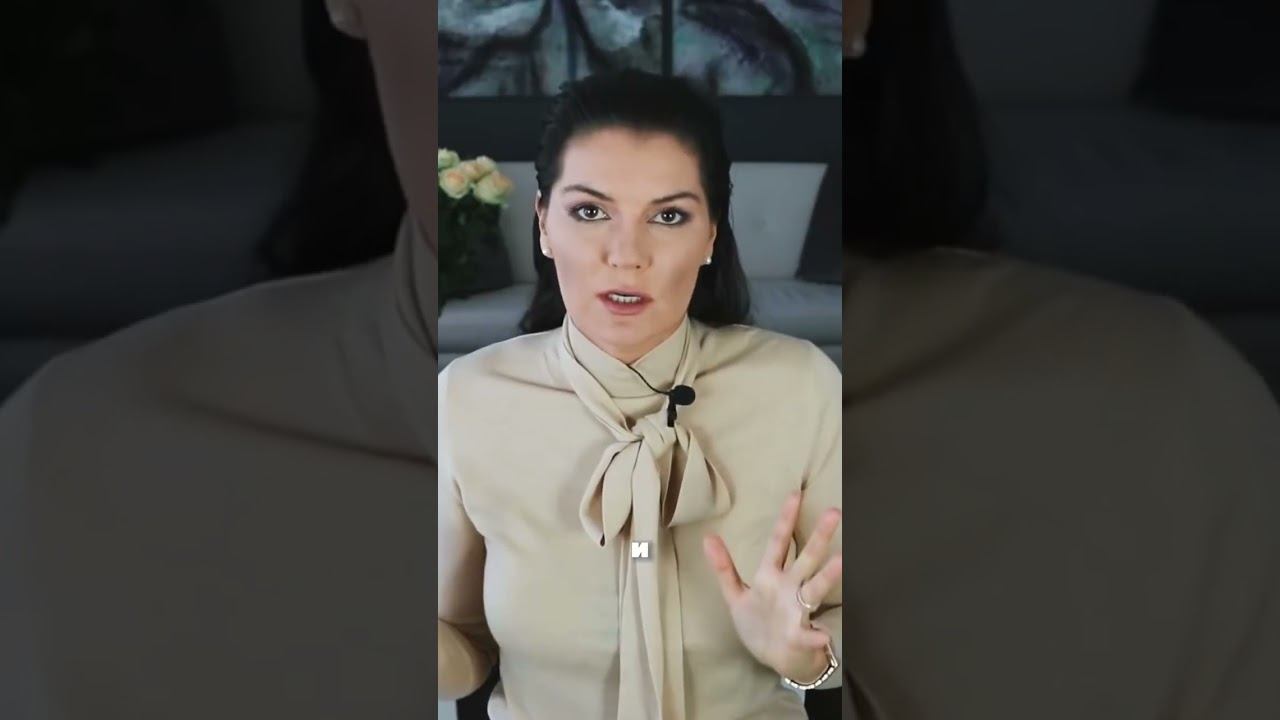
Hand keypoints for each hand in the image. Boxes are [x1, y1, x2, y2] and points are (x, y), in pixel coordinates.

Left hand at [703, 491, 841, 681]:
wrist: (775, 658)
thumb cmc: (758, 623)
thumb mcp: (734, 595)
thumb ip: (723, 568)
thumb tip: (707, 537)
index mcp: (771, 576)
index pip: (779, 543)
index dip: (785, 519)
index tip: (796, 494)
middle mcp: (789, 589)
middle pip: (805, 558)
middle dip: (818, 536)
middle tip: (833, 512)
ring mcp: (797, 611)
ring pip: (814, 589)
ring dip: (826, 576)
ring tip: (840, 561)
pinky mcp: (799, 636)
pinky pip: (808, 635)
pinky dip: (815, 636)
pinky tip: (823, 636)